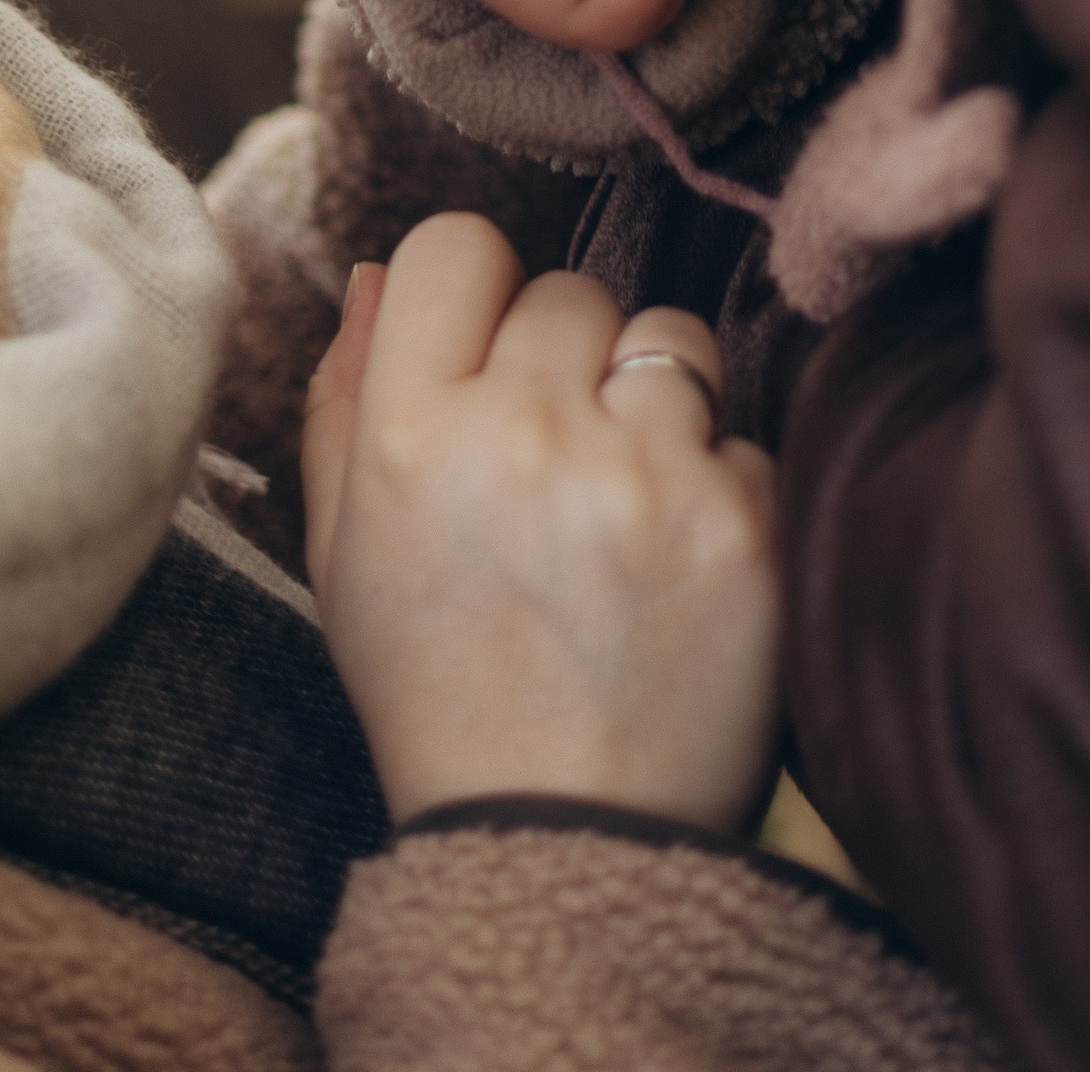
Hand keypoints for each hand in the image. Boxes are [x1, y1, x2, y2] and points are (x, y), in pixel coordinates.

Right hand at [302, 211, 781, 829]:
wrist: (564, 846)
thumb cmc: (440, 689)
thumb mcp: (346, 552)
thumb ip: (346, 395)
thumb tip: (380, 271)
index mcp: (408, 434)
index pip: (454, 244)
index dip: (473, 291)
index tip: (483, 354)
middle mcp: (523, 433)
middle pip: (568, 289)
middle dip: (564, 360)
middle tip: (552, 465)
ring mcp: (643, 474)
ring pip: (670, 340)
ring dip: (653, 402)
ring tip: (622, 505)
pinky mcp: (743, 524)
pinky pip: (742, 436)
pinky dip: (716, 490)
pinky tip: (675, 567)